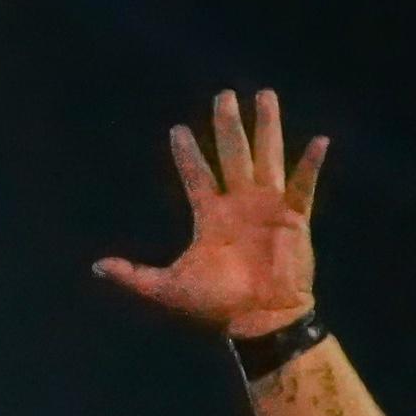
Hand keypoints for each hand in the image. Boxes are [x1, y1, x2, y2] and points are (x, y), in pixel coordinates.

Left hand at [94, 89, 324, 339]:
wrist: (257, 320)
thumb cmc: (215, 307)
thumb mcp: (166, 288)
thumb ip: (134, 275)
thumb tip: (97, 267)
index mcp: (210, 216)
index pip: (196, 176)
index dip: (187, 154)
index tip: (177, 129)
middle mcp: (239, 204)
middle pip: (232, 154)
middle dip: (227, 125)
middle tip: (223, 95)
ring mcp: (268, 207)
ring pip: (266, 157)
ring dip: (266, 127)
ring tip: (263, 96)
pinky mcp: (294, 218)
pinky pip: (303, 186)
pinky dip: (310, 166)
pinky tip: (319, 141)